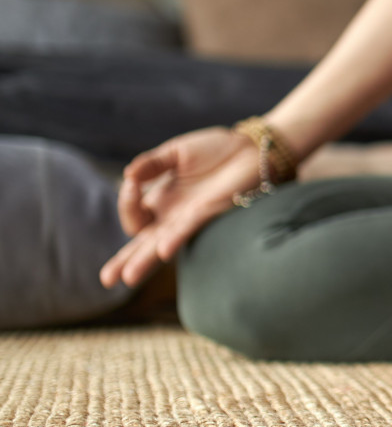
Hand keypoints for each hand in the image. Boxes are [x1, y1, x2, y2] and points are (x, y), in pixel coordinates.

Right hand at [99, 127, 261, 289]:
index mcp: (162, 201)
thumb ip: (152, 163)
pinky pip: (188, 230)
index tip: (131, 182)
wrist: (250, 148)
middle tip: (107, 279)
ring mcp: (190, 218)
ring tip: (129, 278)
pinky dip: (174, 239)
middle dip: (124, 261)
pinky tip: (162, 251)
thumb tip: (127, 174)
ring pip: (161, 244)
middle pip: (143, 243)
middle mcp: (173, 215)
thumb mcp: (176, 152)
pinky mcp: (210, 214)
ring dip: (145, 260)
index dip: (126, 203)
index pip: (134, 215)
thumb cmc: (216, 150)